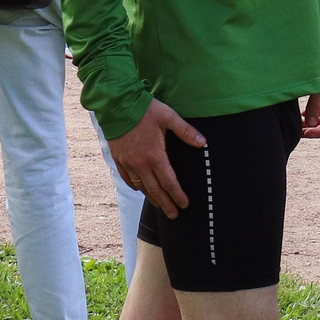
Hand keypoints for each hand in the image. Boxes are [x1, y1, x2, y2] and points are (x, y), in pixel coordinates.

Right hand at [110, 100, 206, 217]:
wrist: (116, 104)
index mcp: (155, 156)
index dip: (177, 195)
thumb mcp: (168, 117)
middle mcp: (140, 164)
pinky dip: (135, 186)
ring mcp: (128, 163)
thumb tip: (203, 142)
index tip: (184, 204)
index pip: (169, 182)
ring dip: (151, 198)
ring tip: (159, 205)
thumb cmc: (144, 109)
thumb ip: (186, 131)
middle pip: (155, 190)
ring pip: (141, 187)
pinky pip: (127, 178)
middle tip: (174, 215)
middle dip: (166, 204)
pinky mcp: (118, 159)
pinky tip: (140, 190)